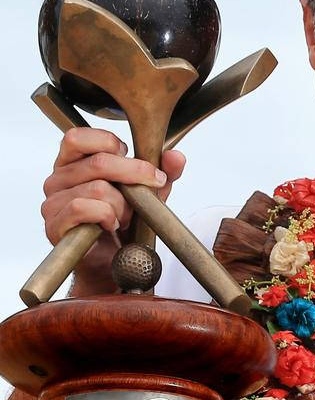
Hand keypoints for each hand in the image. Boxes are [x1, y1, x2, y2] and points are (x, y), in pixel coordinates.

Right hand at [41, 126, 185, 291]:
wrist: (114, 262)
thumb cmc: (124, 223)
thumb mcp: (148, 192)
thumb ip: (162, 171)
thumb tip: (176, 156)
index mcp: (72, 163)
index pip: (79, 137)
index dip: (110, 144)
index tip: (131, 157)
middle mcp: (57, 179)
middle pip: (98, 162)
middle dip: (133, 175)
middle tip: (147, 191)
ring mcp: (52, 202)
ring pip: (97, 188)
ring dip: (121, 205)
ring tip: (125, 217)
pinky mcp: (54, 225)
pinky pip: (82, 208)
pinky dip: (106, 216)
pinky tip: (111, 225)